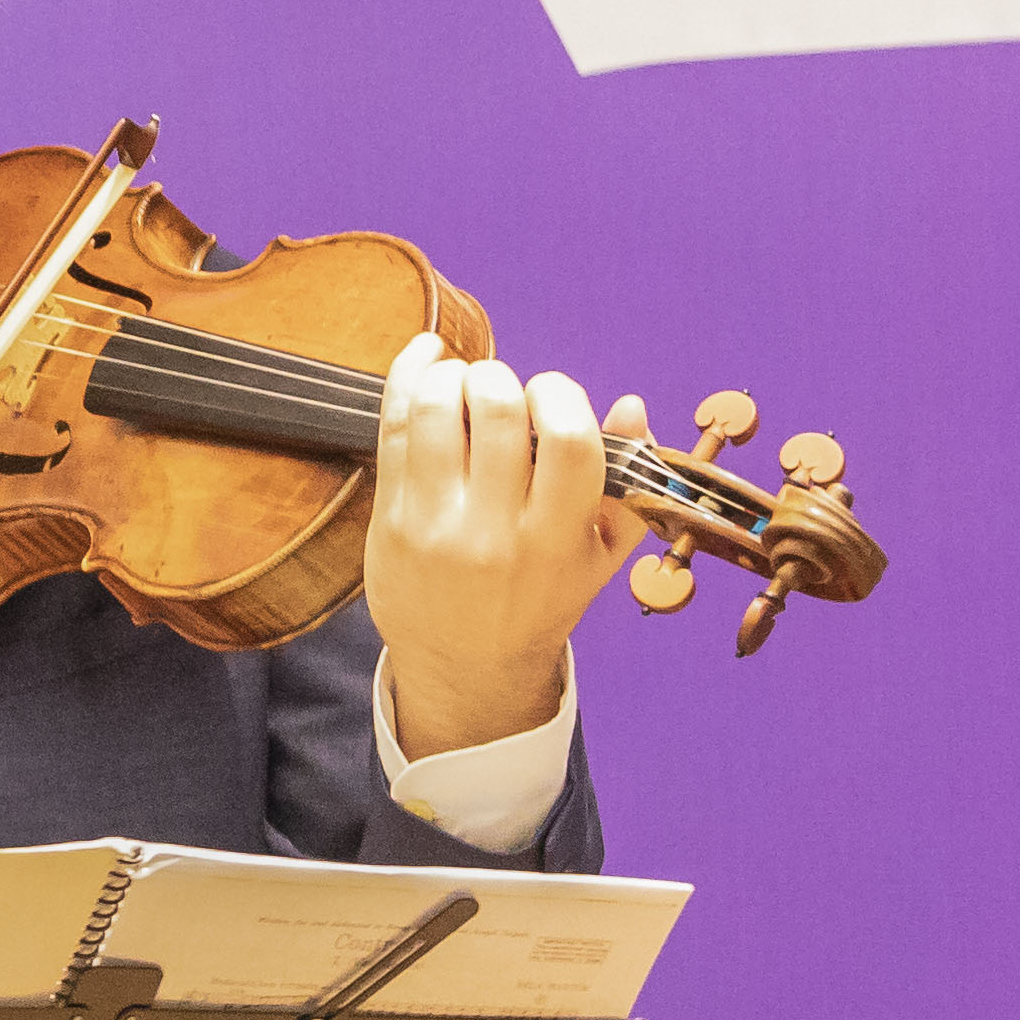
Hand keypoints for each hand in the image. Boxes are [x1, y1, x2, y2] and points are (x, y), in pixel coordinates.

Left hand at [363, 332, 651, 757]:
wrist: (465, 664)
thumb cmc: (539, 599)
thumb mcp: (599, 554)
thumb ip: (627, 482)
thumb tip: (630, 404)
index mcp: (557, 538)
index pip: (568, 440)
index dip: (561, 394)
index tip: (551, 393)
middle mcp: (495, 530)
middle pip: (497, 412)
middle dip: (502, 378)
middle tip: (502, 388)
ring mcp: (435, 523)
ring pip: (437, 412)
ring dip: (453, 375)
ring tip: (466, 383)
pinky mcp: (389, 516)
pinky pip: (392, 429)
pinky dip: (407, 378)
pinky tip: (426, 356)